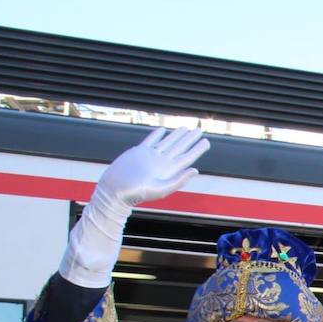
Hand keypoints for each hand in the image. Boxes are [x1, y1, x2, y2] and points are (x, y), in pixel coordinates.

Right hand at [59, 127, 208, 286]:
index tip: (206, 141)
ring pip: (167, 142)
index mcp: (169, 170)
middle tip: (200, 130)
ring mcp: (151, 156)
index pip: (187, 157)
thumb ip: (179, 180)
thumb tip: (195, 170)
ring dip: (177, 135)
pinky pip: (151, 140)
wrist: (116, 189)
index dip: (197, 149)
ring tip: (186, 128)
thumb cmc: (137, 193)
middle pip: (179, 147)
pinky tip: (164, 129)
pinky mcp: (139, 152)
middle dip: (190, 139)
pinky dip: (158, 134)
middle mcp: (162, 162)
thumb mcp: (161, 189)